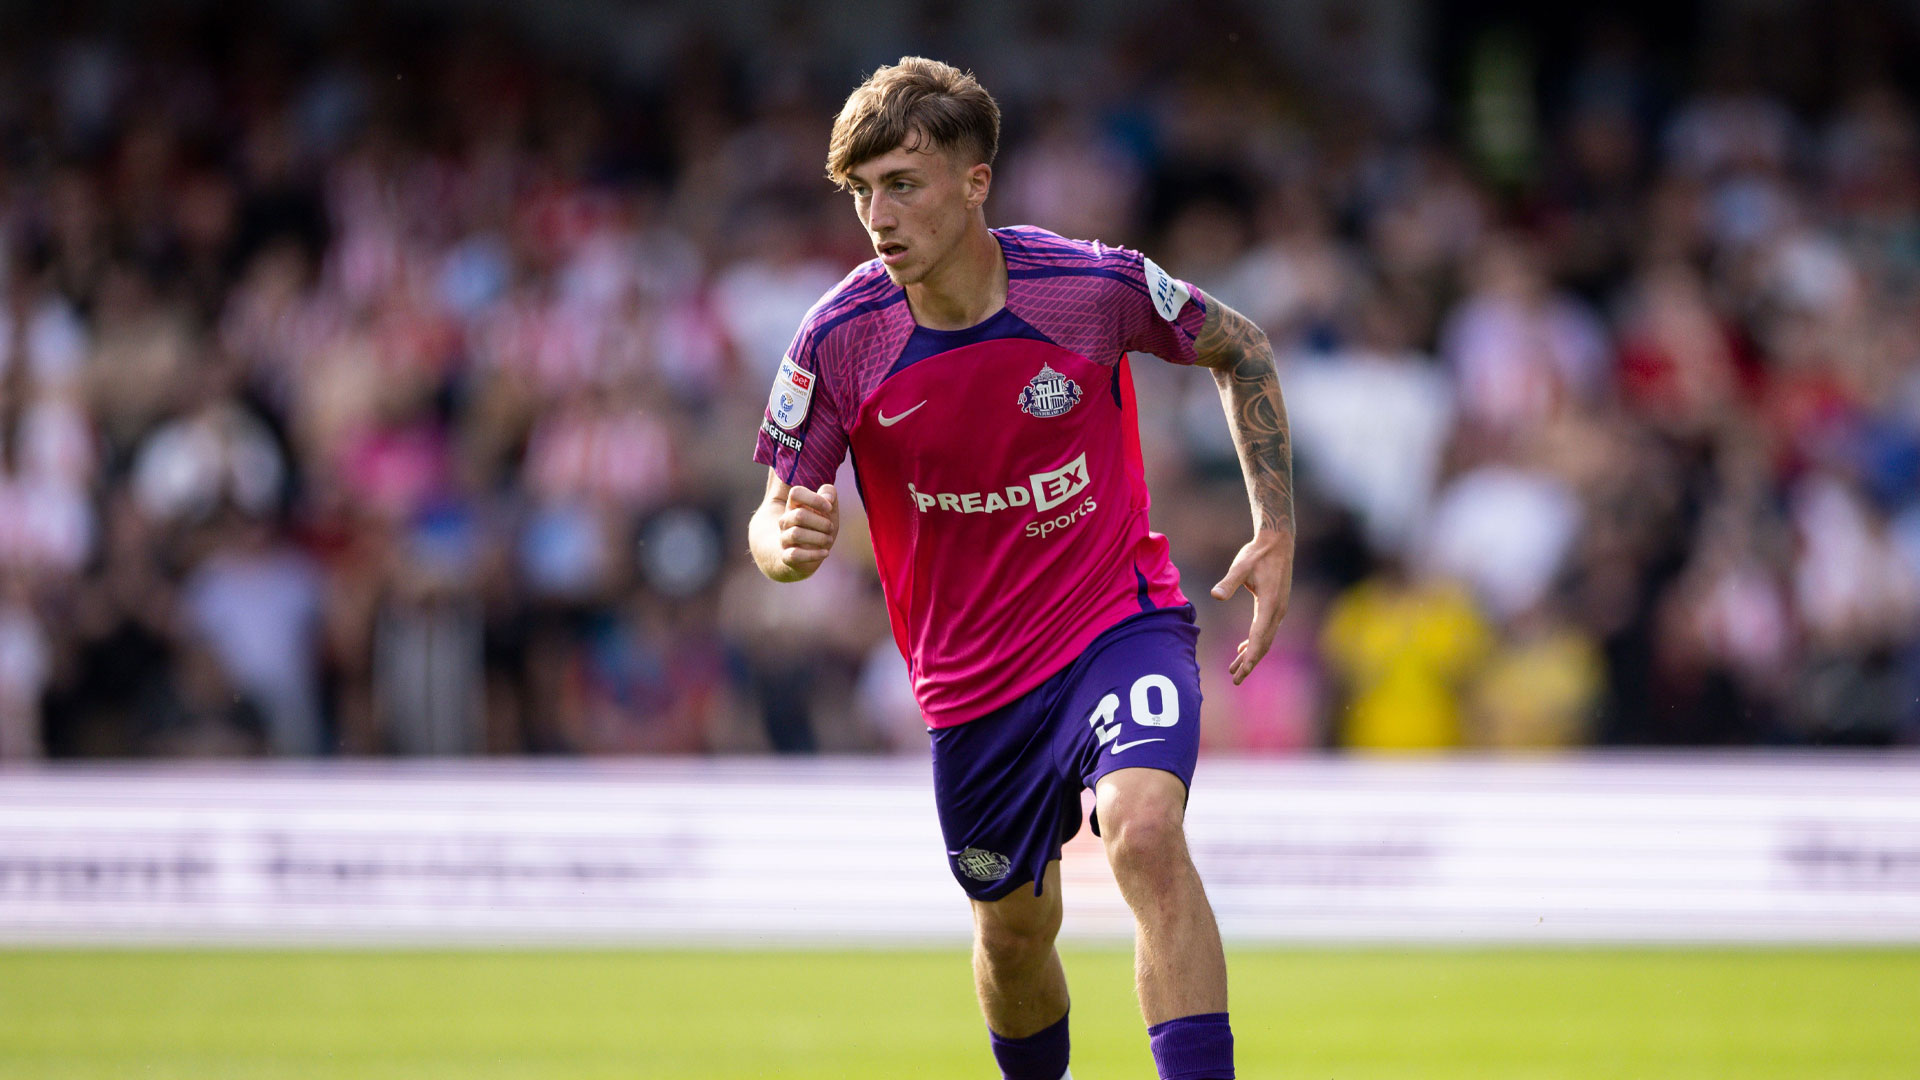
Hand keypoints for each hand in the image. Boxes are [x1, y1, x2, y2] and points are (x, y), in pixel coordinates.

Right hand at [778, 483, 838, 574]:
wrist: (808, 555)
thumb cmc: (819, 527)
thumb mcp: (828, 510)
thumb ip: (829, 494)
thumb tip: (828, 498)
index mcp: (793, 506)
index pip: (796, 493)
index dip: (815, 499)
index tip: (829, 508)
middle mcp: (785, 521)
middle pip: (799, 515)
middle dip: (821, 522)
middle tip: (830, 528)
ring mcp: (784, 539)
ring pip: (796, 534)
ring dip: (819, 538)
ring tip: (829, 540)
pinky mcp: (786, 557)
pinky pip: (795, 555)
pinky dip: (813, 554)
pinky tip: (826, 553)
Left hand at [1209, 528, 1294, 684]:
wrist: (1278, 542)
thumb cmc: (1258, 553)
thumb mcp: (1240, 566)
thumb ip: (1229, 582)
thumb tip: (1215, 595)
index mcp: (1269, 604)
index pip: (1259, 637)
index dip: (1251, 656)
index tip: (1242, 672)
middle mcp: (1277, 610)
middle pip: (1263, 644)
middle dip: (1250, 663)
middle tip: (1235, 679)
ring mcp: (1278, 609)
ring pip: (1265, 639)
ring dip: (1251, 655)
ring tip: (1235, 669)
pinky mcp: (1275, 606)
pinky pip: (1265, 630)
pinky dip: (1254, 642)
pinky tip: (1242, 648)